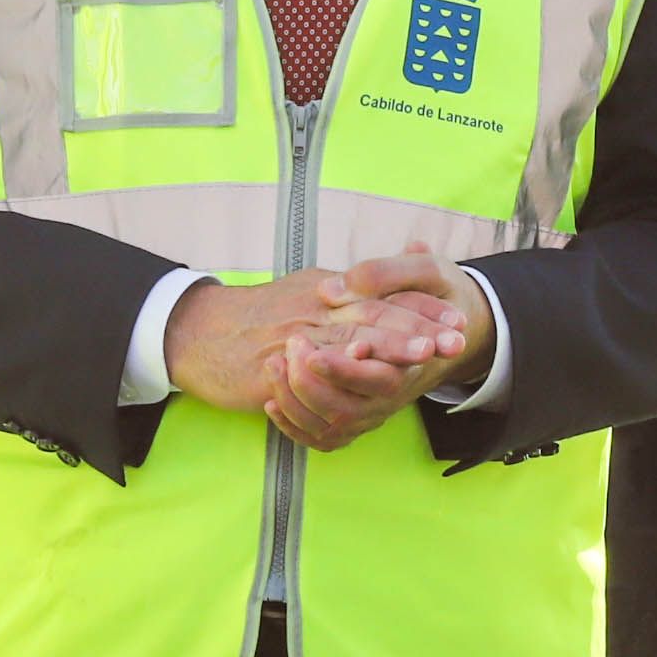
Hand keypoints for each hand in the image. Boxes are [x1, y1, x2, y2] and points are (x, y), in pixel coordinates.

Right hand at [165, 266, 458, 417]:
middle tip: (456, 336)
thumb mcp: (302, 294)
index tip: (457, 317)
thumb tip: (377, 298)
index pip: (384, 296)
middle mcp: (318, 306)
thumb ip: (342, 297)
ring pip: (352, 334)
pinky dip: (341, 360)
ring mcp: (298, 331)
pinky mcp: (278, 358)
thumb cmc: (254, 319)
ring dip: (391, 344)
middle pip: (377, 312)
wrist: (199, 332)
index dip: (422, 308)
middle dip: (420, 325)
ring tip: (424, 353)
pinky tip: (365, 365)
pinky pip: (314, 360)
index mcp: (328, 290)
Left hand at [264, 252, 489, 451]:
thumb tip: (337, 286)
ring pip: (330, 428)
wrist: (446, 327)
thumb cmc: (436, 294)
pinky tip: (271, 402)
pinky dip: (293, 425)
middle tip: (288, 348)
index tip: (310, 352)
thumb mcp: (428, 272)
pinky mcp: (355, 421)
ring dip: (295, 402)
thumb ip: (388, 273)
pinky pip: (321, 439)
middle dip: (309, 385)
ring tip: (273, 364)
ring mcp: (372, 413)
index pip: (379, 379)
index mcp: (414, 365)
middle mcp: (393, 397)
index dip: (343, 370)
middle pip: (348, 411)